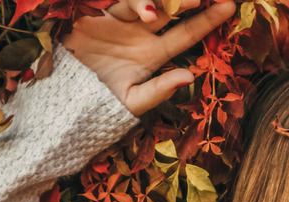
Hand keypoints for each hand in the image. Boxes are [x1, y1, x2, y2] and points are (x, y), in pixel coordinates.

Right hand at [61, 0, 235, 114]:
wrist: (59, 98)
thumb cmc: (97, 104)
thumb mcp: (131, 101)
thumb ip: (160, 90)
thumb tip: (190, 76)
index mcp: (153, 53)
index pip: (187, 33)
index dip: (207, 20)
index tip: (229, 6)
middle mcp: (140, 33)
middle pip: (171, 9)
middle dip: (188, 0)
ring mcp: (118, 21)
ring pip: (145, 0)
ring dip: (162, 0)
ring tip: (173, 7)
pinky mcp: (94, 13)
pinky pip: (116, 0)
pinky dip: (134, 2)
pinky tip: (147, 10)